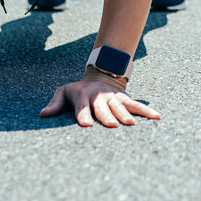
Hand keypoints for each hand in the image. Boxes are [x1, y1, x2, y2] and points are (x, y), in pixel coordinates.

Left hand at [40, 68, 160, 126]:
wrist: (100, 75)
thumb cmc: (78, 91)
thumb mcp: (64, 92)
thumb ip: (55, 103)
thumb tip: (43, 114)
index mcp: (83, 95)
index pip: (81, 106)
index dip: (83, 115)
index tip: (85, 125)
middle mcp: (99, 96)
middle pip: (103, 107)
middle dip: (107, 116)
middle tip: (112, 125)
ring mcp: (113, 97)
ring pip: (120, 105)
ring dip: (126, 114)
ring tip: (131, 124)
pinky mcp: (124, 99)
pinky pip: (136, 105)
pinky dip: (146, 111)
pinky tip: (157, 117)